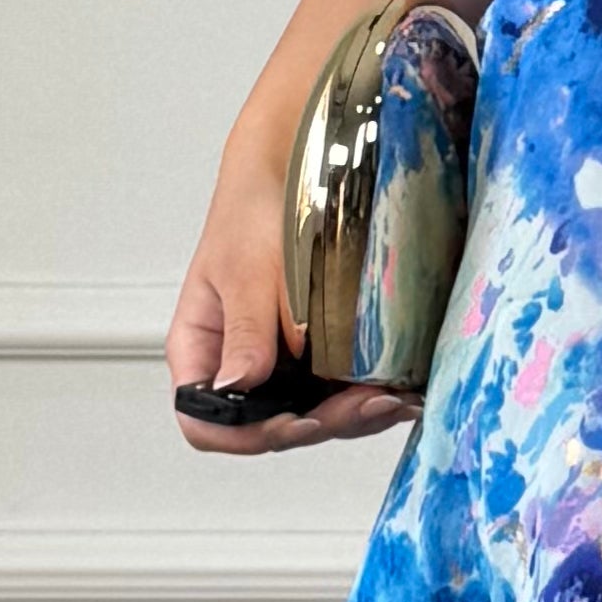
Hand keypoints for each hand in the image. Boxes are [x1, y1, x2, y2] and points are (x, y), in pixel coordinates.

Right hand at [166, 149, 419, 456]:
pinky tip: (399, 388)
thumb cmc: (254, 212)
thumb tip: (235, 385)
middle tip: (365, 405)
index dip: (244, 433)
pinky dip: (366, 395)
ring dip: (351, 417)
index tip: (292, 421)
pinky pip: (338, 391)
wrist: (293, 168)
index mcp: (202, 349)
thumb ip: (243, 331)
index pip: (204, 419)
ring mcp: (281, 364)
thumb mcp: (245, 271)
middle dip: (318, 425)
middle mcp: (239, 365)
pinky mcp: (319, 355)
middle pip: (267, 425)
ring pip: (311, 414)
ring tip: (394, 400)